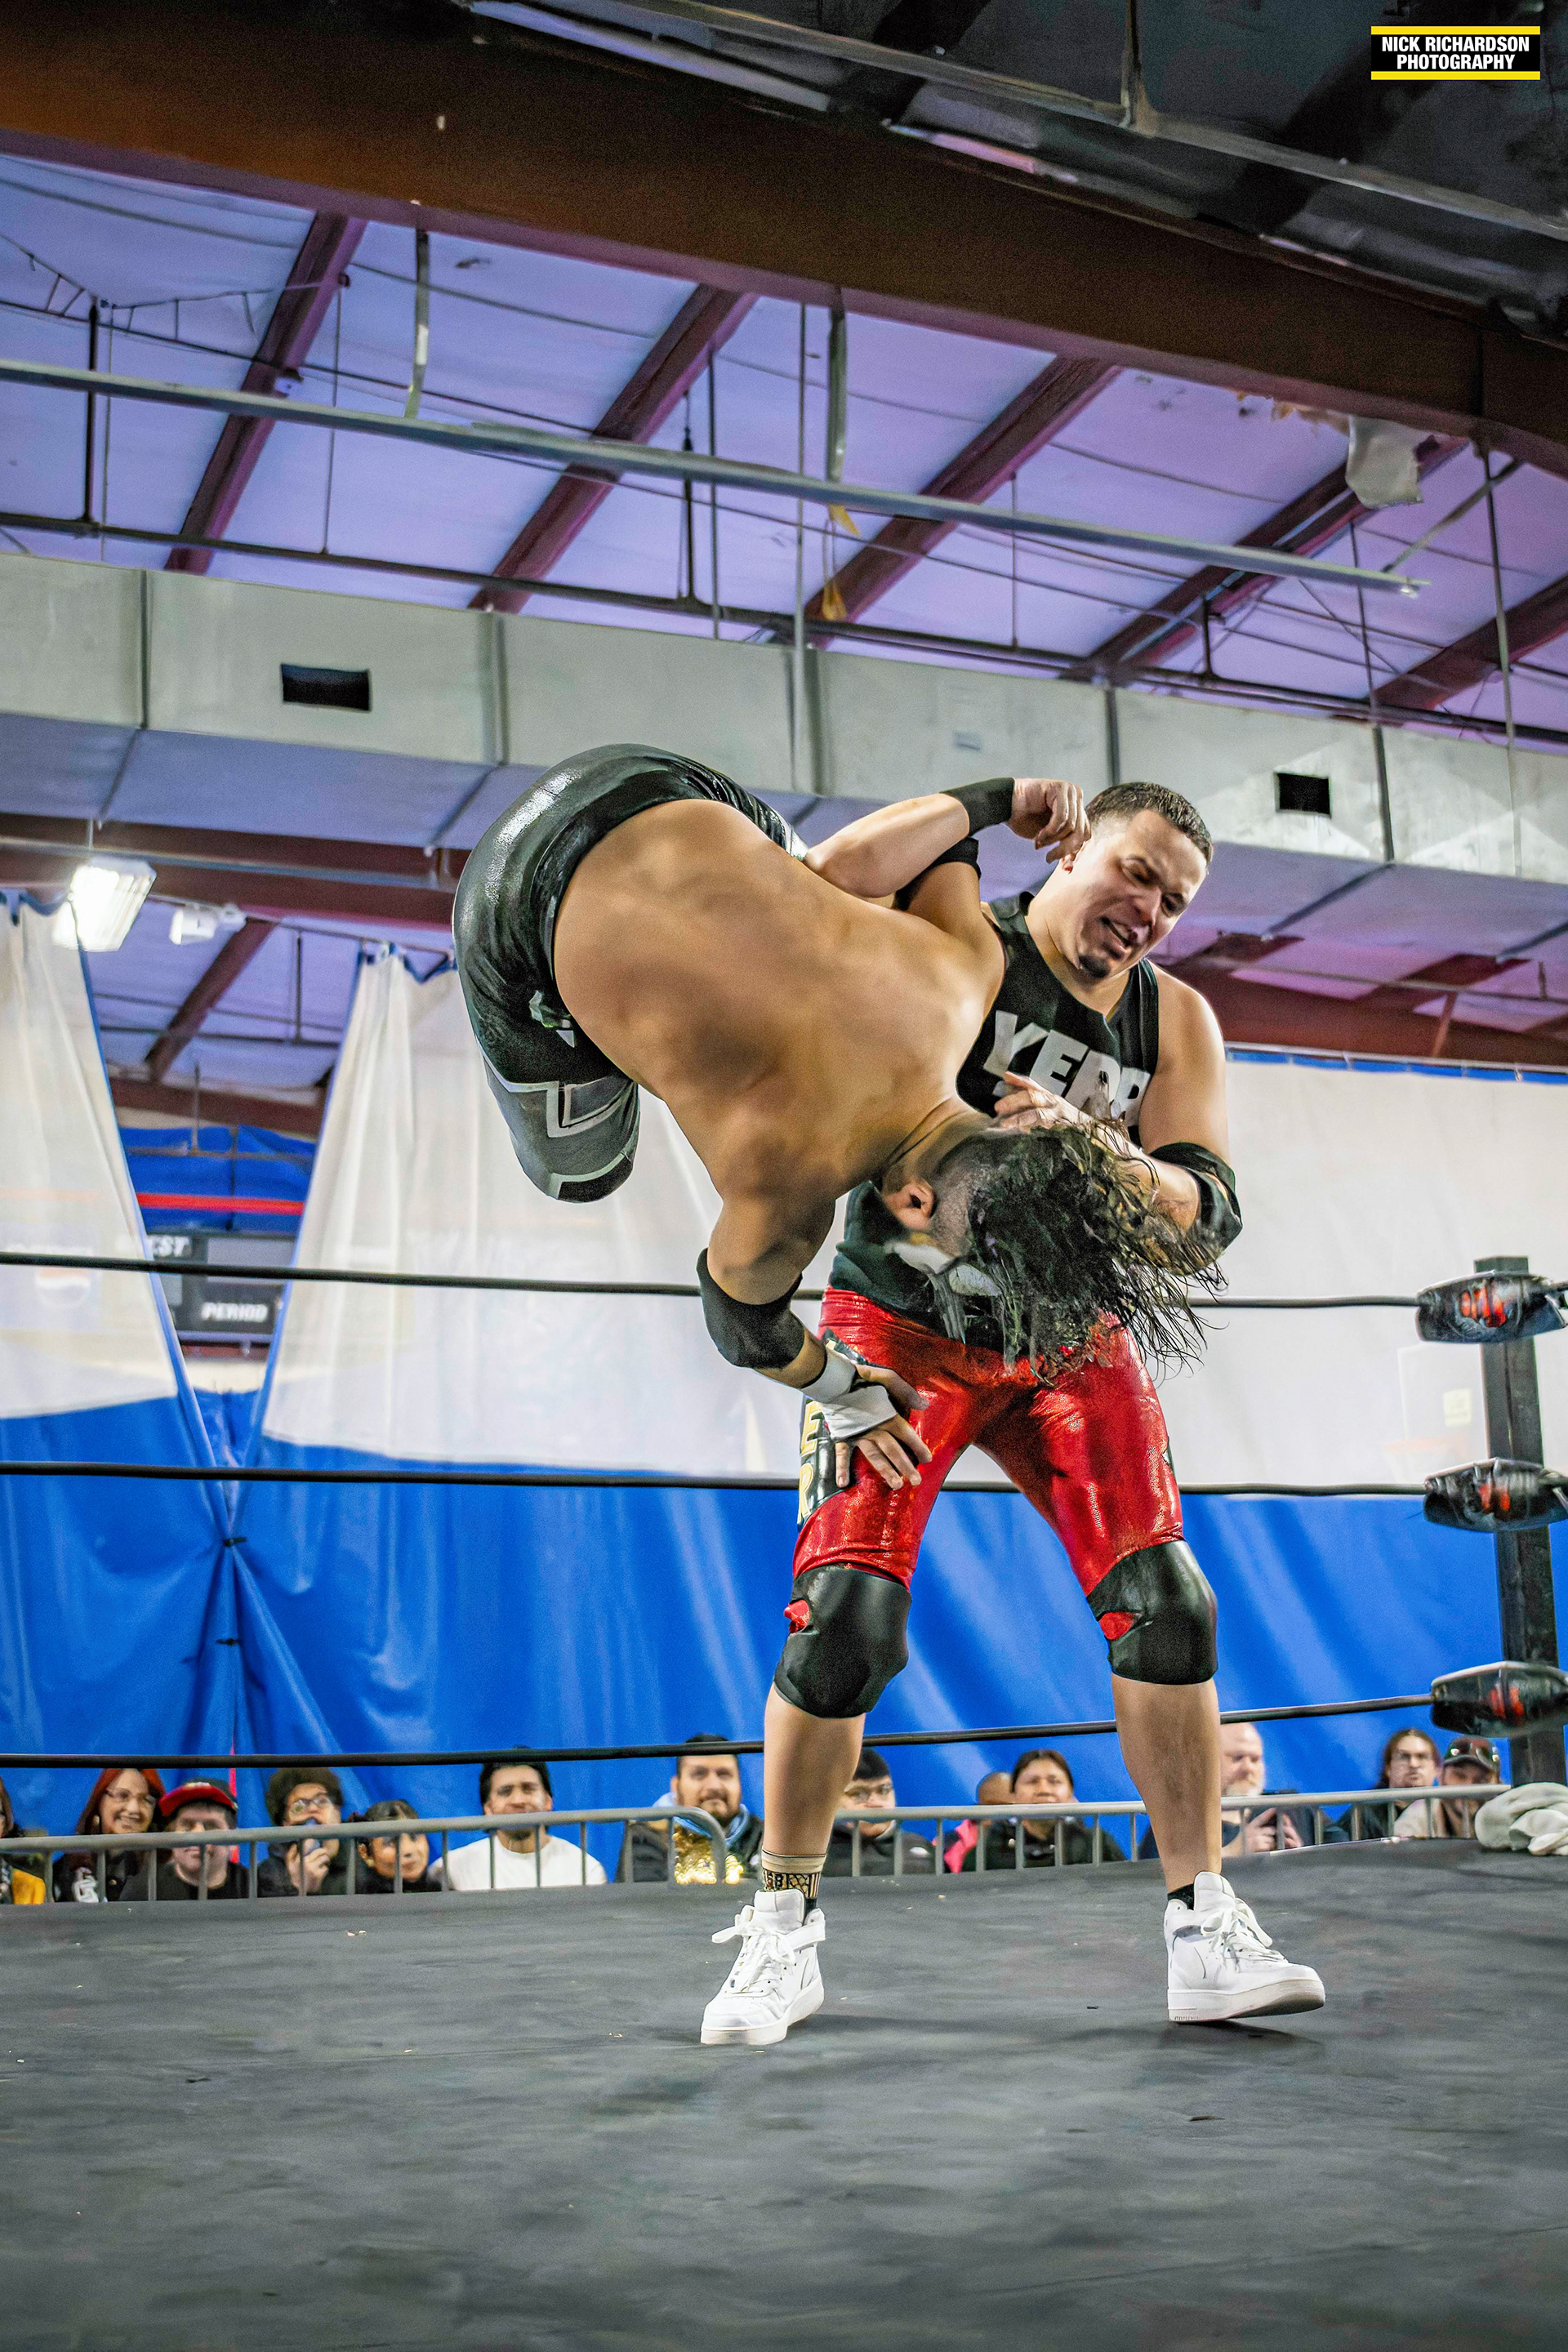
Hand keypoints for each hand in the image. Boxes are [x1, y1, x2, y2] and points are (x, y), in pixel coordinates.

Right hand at [287, 1838, 333, 1892]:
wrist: (302, 1890)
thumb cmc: (296, 1877)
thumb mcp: (290, 1867)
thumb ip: (290, 1855)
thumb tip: (294, 1845)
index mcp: (300, 1861)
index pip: (310, 1847)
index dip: (315, 1845)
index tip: (317, 1845)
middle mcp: (307, 1865)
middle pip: (320, 1852)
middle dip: (323, 1852)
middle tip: (324, 1853)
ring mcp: (313, 1870)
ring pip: (325, 1858)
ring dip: (326, 1859)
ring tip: (324, 1861)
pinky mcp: (319, 1875)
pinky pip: (325, 1867)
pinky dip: (324, 1869)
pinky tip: (321, 1871)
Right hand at [833, 1364, 932, 1492]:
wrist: (833, 1380)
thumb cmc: (862, 1377)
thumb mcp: (888, 1378)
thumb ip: (905, 1392)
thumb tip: (924, 1405)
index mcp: (886, 1415)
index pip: (906, 1434)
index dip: (918, 1447)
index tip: (928, 1459)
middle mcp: (874, 1429)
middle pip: (893, 1450)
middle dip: (905, 1466)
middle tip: (916, 1481)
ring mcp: (857, 1435)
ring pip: (874, 1456)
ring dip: (885, 1471)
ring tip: (896, 1485)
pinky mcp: (843, 1435)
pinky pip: (842, 1454)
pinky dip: (841, 1468)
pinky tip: (843, 1483)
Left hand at [991, 1071, 1091, 1134]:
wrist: (1094, 1133)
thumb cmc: (1070, 1122)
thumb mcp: (1054, 1111)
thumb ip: (1036, 1109)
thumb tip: (1013, 1109)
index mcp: (1051, 1098)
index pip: (1034, 1086)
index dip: (1019, 1080)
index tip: (1006, 1076)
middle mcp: (1055, 1103)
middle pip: (1033, 1097)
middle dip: (1014, 1100)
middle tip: (998, 1107)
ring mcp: (1059, 1116)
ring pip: (1037, 1115)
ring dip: (1019, 1118)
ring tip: (1005, 1123)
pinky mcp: (1062, 1129)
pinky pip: (1045, 1129)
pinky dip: (1033, 1130)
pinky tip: (1021, 1132)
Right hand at [1008, 778, 1087, 862]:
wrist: (1005, 804)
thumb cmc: (1025, 819)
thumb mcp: (1050, 837)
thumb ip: (1064, 845)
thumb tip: (1070, 867)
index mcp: (1077, 808)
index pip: (1086, 834)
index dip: (1075, 851)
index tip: (1062, 865)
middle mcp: (1077, 796)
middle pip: (1081, 831)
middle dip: (1064, 849)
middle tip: (1049, 858)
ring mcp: (1070, 791)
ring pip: (1071, 826)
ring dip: (1053, 839)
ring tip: (1039, 842)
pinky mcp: (1061, 788)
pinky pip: (1062, 817)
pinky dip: (1050, 831)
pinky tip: (1039, 835)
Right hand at [1226, 1808, 1300, 1854]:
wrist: (1232, 1853)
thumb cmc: (1239, 1844)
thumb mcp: (1244, 1832)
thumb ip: (1251, 1826)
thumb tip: (1252, 1815)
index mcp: (1249, 1827)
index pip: (1260, 1818)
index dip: (1267, 1813)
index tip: (1274, 1809)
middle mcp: (1252, 1831)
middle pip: (1270, 1830)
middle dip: (1271, 1835)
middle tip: (1267, 1838)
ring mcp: (1255, 1839)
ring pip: (1271, 1839)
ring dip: (1270, 1843)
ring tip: (1263, 1845)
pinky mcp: (1257, 1846)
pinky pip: (1268, 1846)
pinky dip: (1267, 1848)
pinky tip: (1262, 1849)